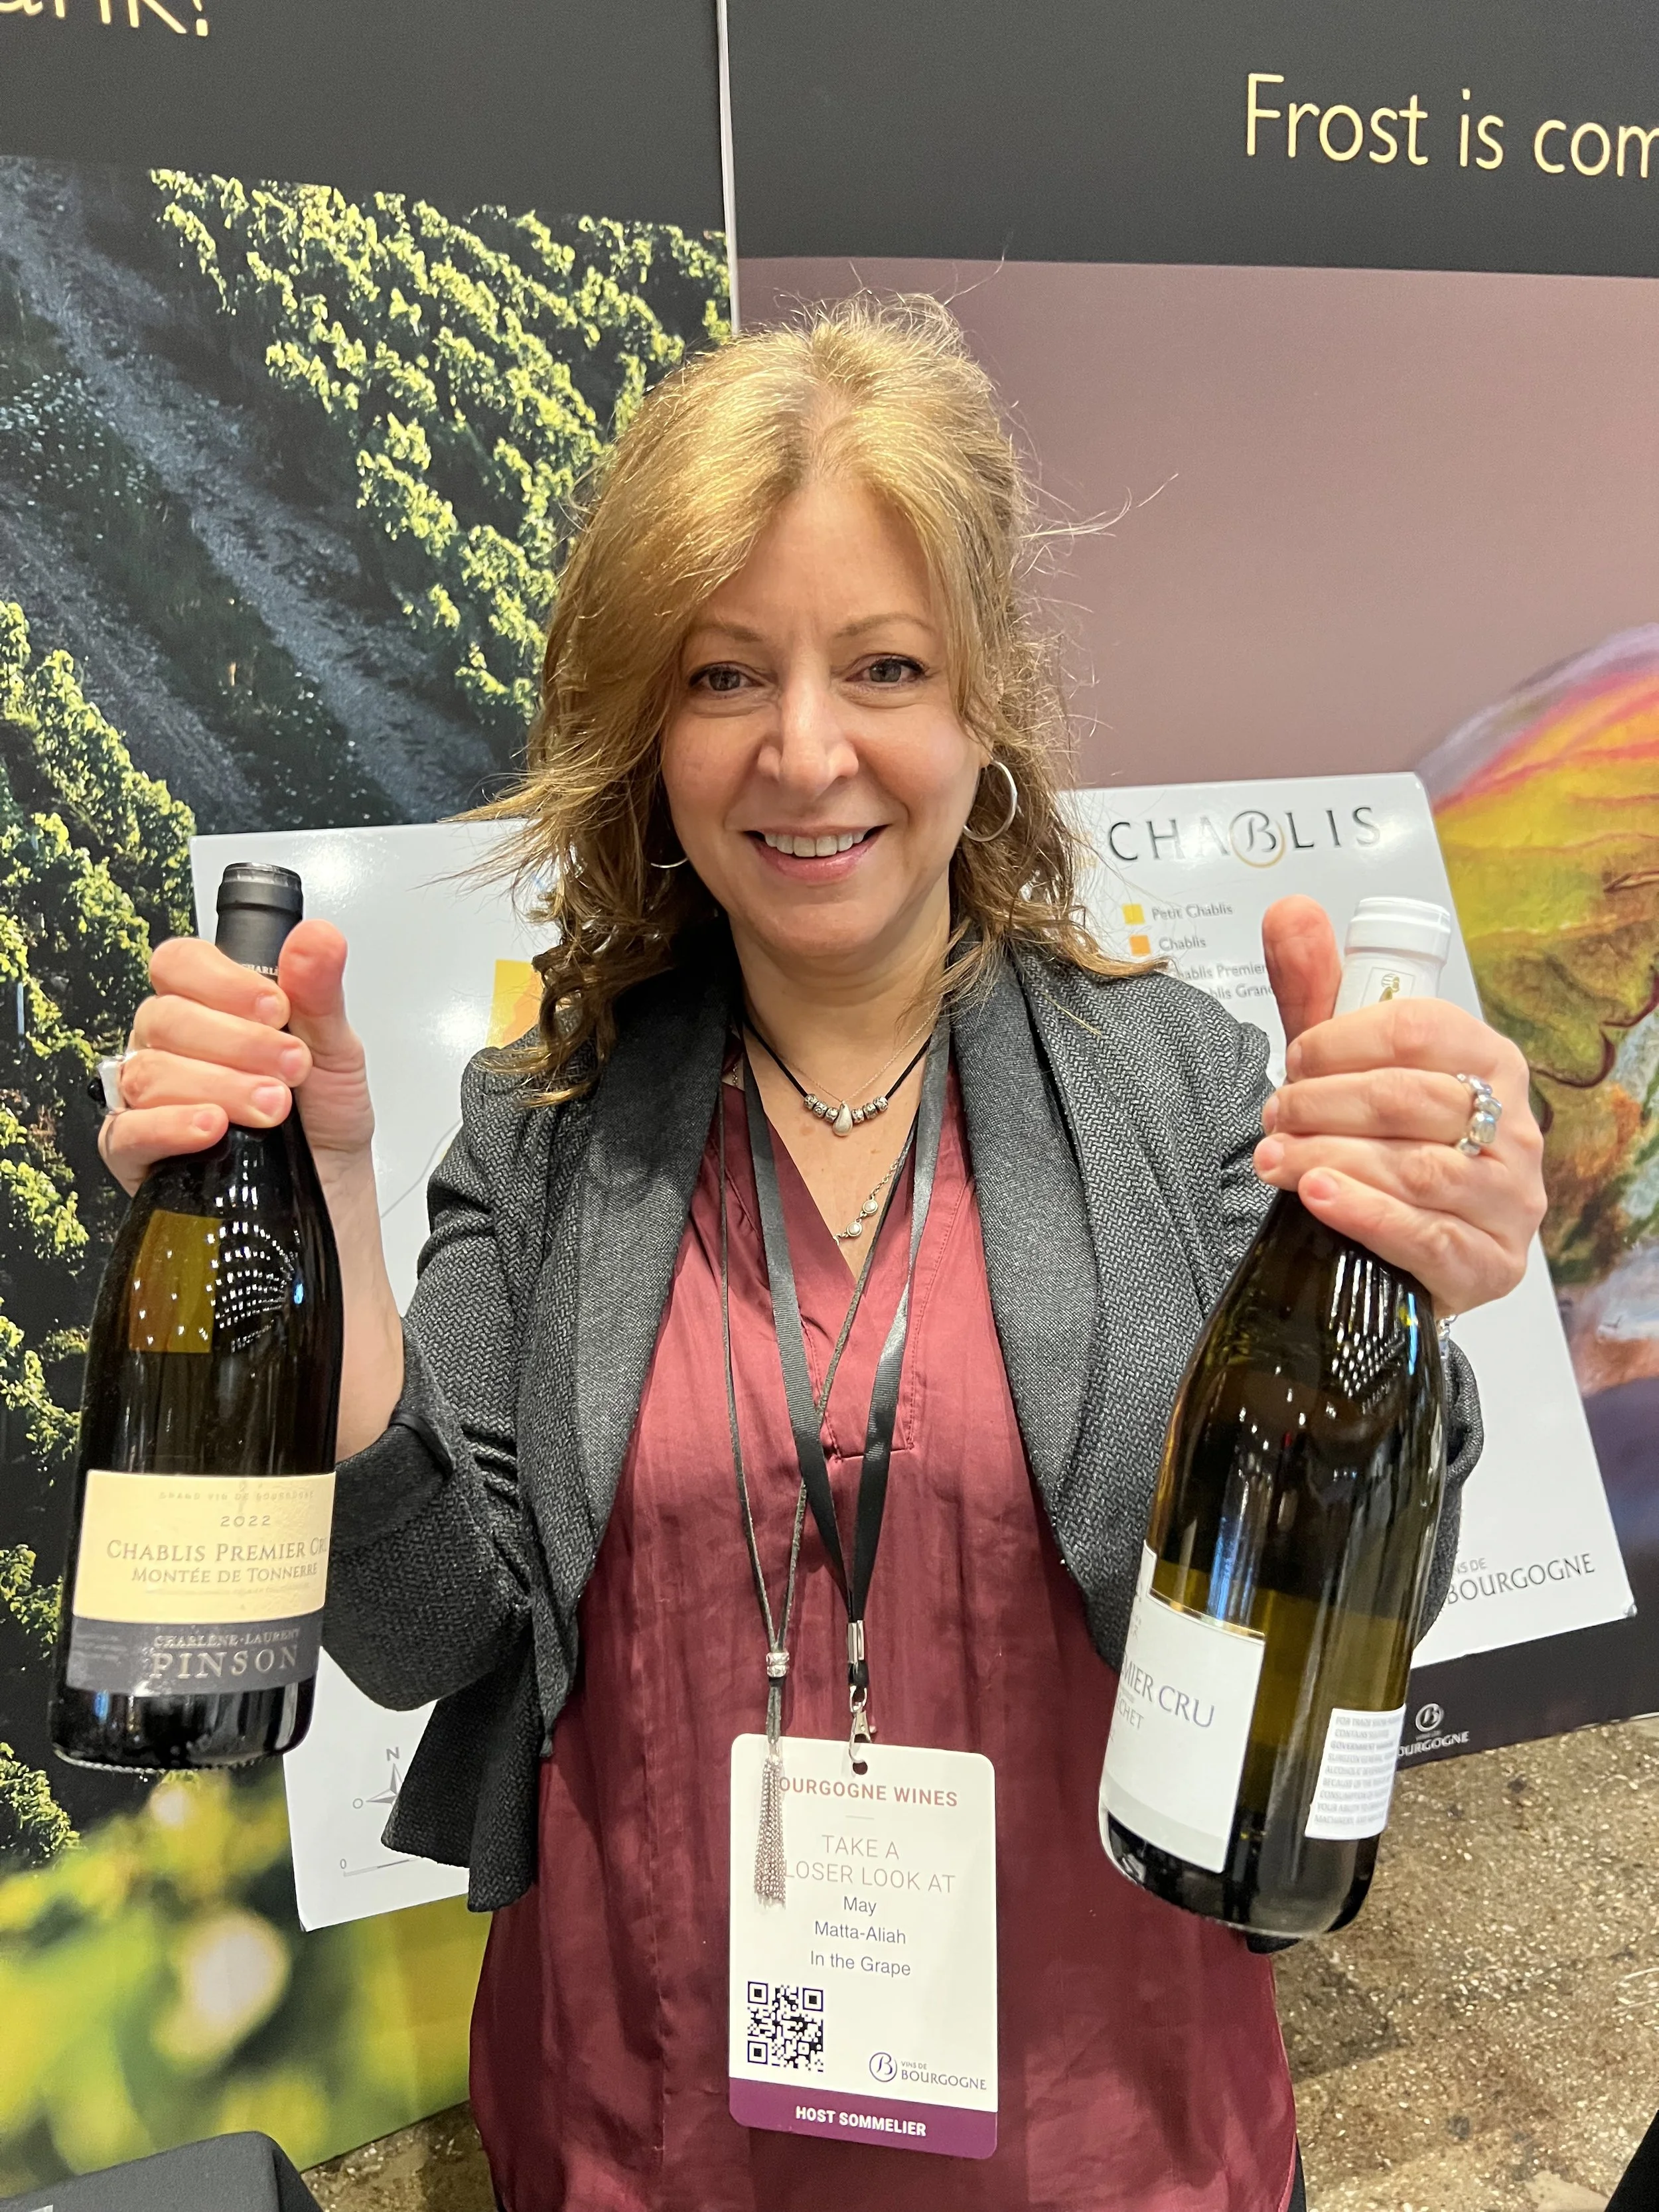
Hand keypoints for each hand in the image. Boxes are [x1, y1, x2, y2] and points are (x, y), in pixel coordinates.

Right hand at [100, 920, 373, 1197]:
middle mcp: (173, 1046)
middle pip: (165, 1016)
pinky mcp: (138, 1153)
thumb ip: (320, 992)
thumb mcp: (337, 1050)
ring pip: (151, 1072)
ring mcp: (149, 1098)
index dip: (223, 982)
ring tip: (273, 1108)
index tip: (277, 1009)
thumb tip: (318, 937)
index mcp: (210, 1008)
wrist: (332, 1192)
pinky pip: (127, 1130)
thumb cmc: (324, 1119)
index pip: (180, 964)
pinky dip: (170, 1125)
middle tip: (292, 1068)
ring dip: (219, 1085)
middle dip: (238, 1042)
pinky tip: (211, 1127)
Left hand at [1253, 895, 1546, 1314]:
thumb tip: (1291, 910)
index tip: (1293, 1060)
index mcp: (1489, 1062)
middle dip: (1323, 1105)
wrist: (1402, 1248)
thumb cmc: (1378, 1144)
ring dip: (1329, 1158)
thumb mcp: (1345, 1065)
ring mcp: (1510, 1201)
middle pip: (1410, 1099)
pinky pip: (1428, 1235)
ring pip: (1416, 1168)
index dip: (1340, 1040)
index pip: (1418, 1029)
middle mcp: (1515, 1128)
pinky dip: (1365, 1214)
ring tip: (1274, 1159)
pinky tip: (1318, 1198)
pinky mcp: (1489, 1265)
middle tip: (1273, 1116)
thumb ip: (1318, 993)